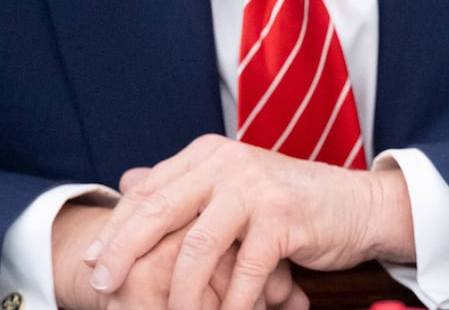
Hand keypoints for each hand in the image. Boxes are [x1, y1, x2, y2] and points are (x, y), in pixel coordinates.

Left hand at [84, 135, 415, 309]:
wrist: (356, 205)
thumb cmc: (287, 204)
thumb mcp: (231, 187)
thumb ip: (183, 186)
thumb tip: (125, 182)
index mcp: (208, 153)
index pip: (148, 190)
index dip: (116, 227)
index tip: (92, 261)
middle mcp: (226, 162)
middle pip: (159, 210)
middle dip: (124, 252)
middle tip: (102, 284)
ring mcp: (254, 188)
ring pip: (197, 247)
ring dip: (180, 293)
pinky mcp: (282, 218)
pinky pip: (244, 271)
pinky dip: (230, 304)